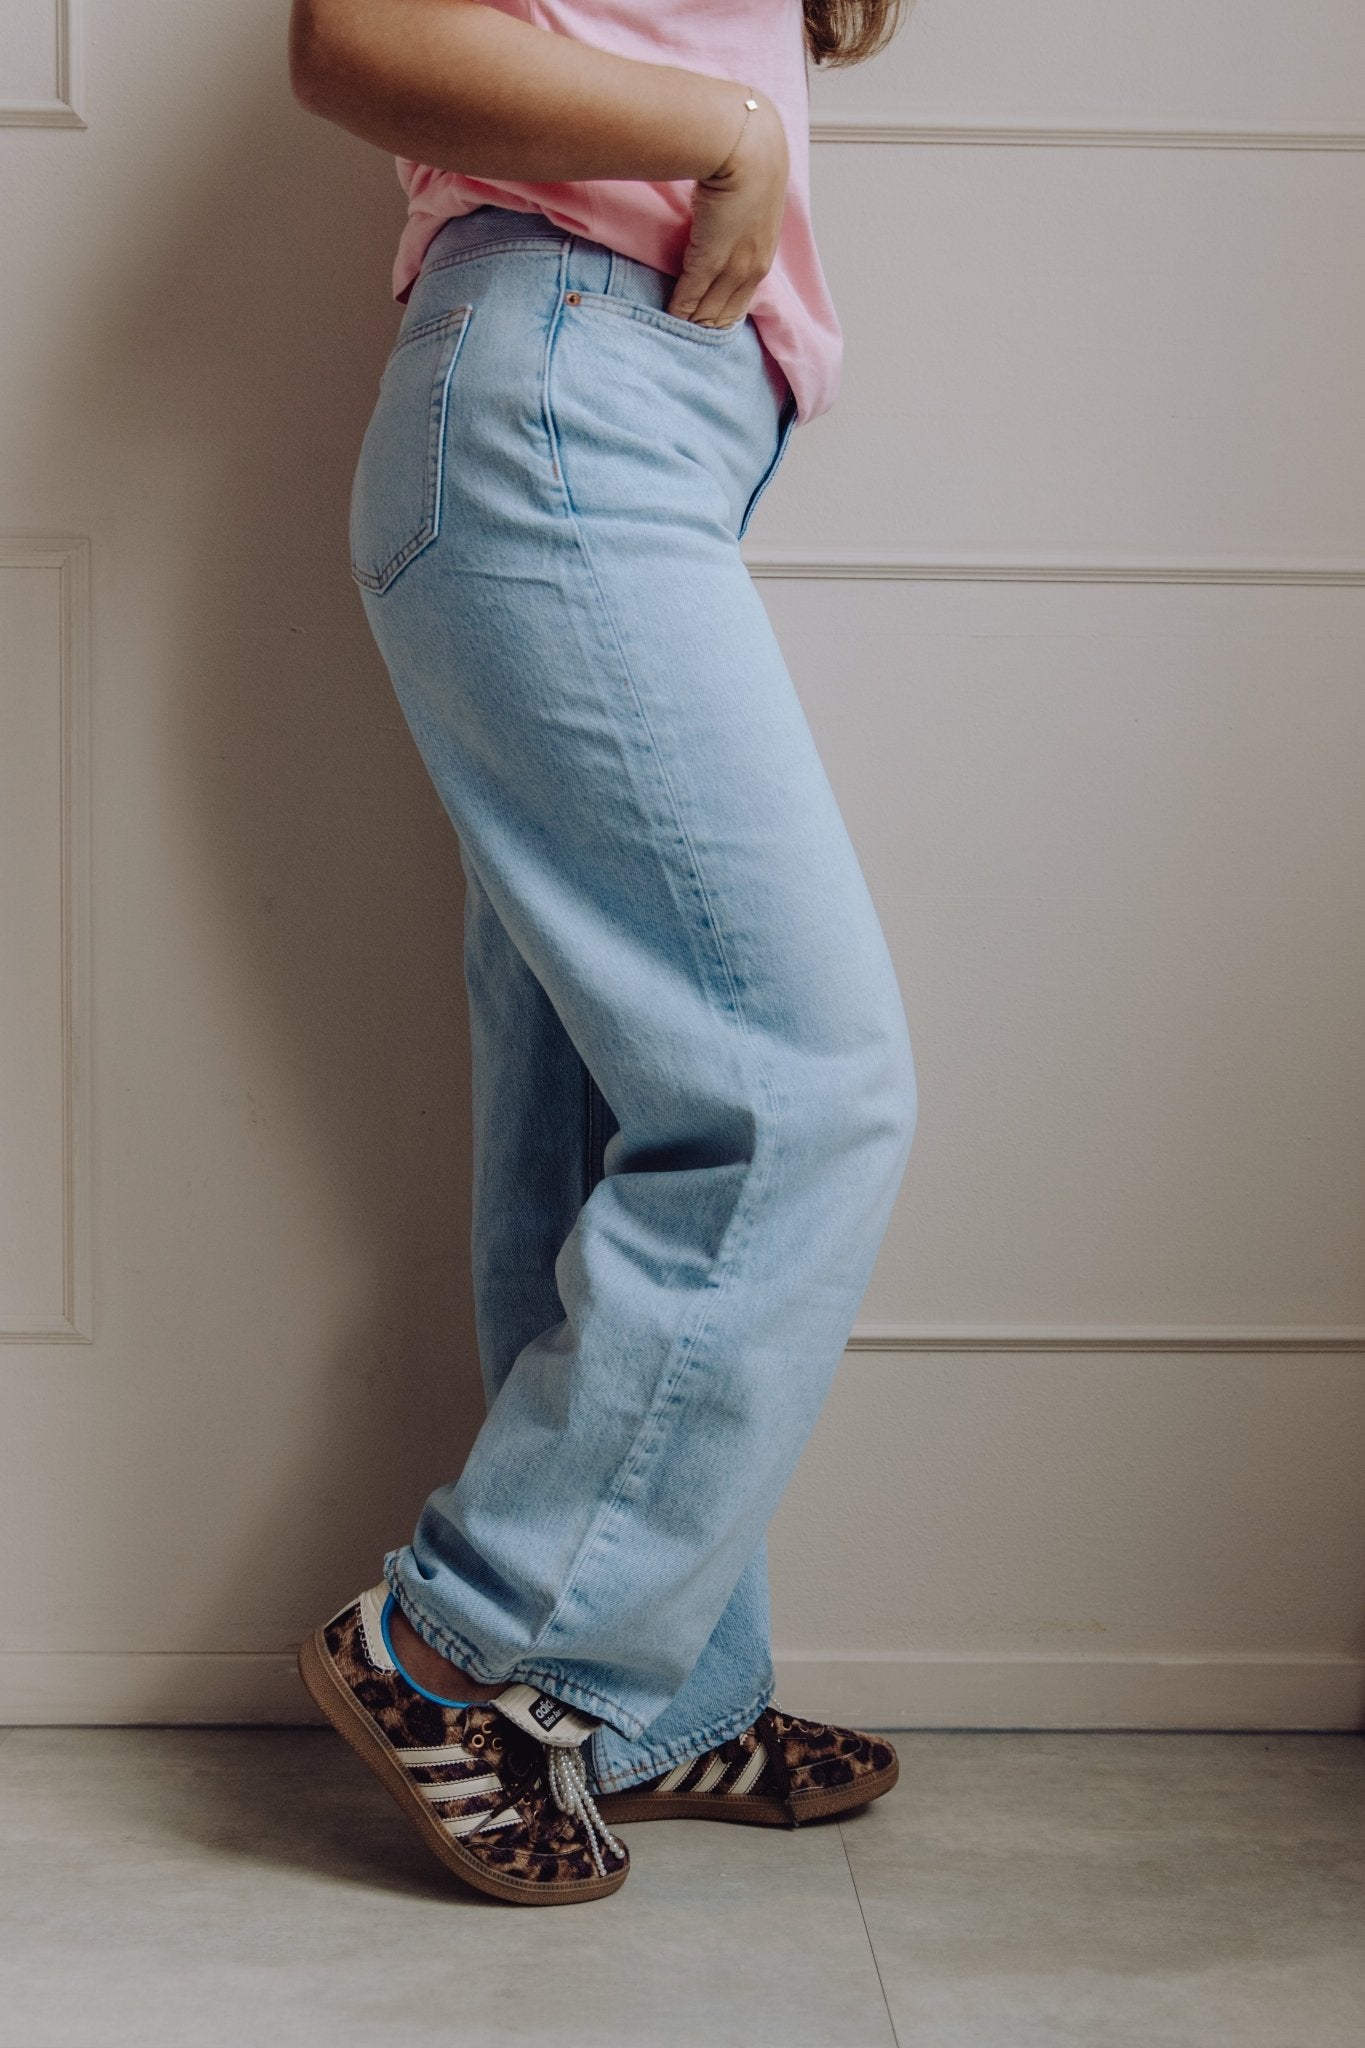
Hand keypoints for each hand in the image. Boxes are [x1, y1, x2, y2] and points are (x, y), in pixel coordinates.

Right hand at [666, 89, 788, 328]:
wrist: (745, 145)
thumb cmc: (748, 160)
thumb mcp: (753, 198)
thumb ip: (738, 217)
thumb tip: (722, 219)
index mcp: (762, 257)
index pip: (739, 304)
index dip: (720, 319)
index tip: (705, 328)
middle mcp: (749, 270)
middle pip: (724, 315)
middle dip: (705, 329)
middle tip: (685, 342)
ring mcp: (729, 268)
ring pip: (708, 313)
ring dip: (690, 325)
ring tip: (672, 335)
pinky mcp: (707, 261)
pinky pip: (689, 299)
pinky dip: (677, 312)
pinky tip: (666, 318)